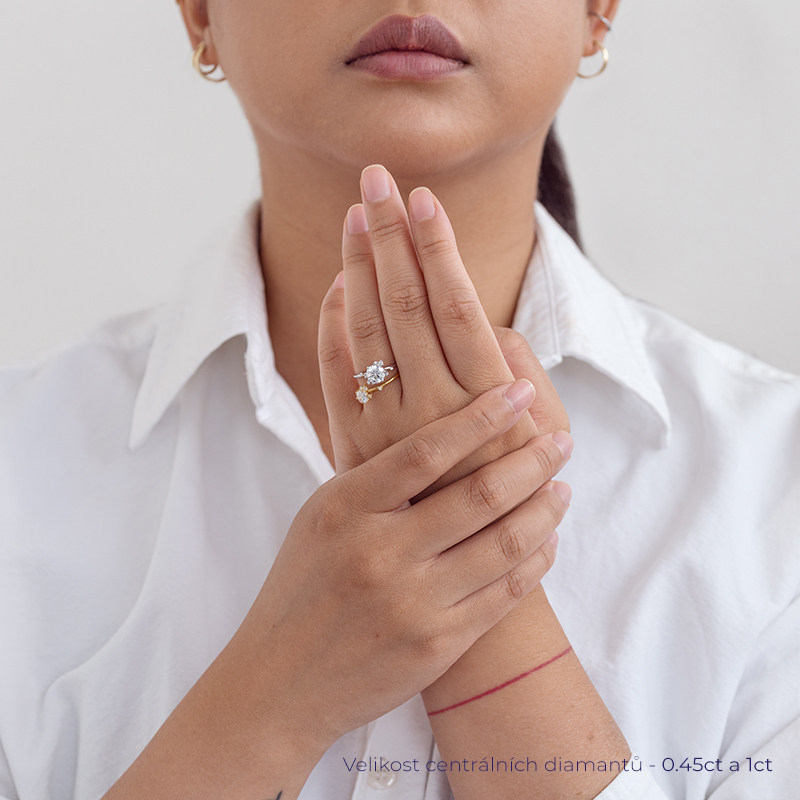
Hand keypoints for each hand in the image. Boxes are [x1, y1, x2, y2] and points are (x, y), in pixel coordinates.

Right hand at [236, 382, 569, 749]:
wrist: (282, 683)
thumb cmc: (303, 586)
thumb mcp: (321, 515)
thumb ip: (374, 474)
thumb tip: (435, 424)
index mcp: (346, 508)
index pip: (426, 450)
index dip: (481, 416)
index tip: (519, 391)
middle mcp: (381, 553)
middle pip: (480, 494)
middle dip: (533, 461)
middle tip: (561, 441)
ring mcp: (413, 603)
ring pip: (505, 544)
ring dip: (545, 510)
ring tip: (562, 488)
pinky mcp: (438, 644)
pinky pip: (506, 594)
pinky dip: (537, 560)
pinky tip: (548, 540)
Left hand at [318, 164, 568, 503]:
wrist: (465, 570)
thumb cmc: (522, 494)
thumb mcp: (547, 437)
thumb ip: (522, 372)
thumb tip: (486, 326)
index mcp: (485, 399)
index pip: (453, 306)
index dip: (435, 248)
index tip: (421, 197)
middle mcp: (429, 408)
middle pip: (402, 304)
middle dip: (388, 236)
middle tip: (374, 178)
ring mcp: (385, 428)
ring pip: (365, 331)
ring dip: (357, 268)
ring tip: (354, 215)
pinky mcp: (354, 446)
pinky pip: (333, 377)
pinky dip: (331, 328)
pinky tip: (335, 287)